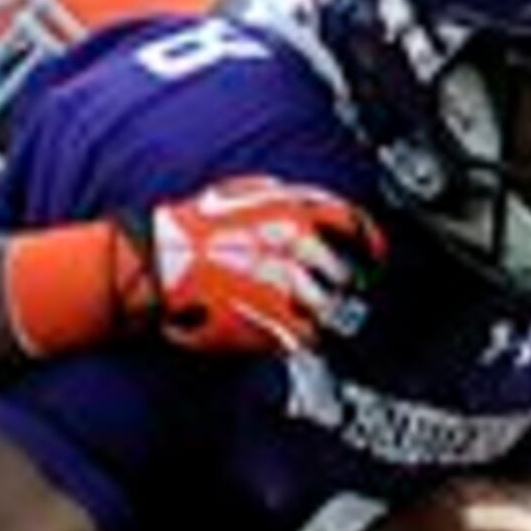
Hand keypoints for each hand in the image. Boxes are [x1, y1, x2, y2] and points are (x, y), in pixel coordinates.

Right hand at [122, 177, 381, 356]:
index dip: (368, 240)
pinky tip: (293, 333)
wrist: (157, 263)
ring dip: (325, 313)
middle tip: (336, 291)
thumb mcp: (243, 193)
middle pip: (344, 272)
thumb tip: (309, 208)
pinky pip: (307, 335)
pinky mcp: (272, 323)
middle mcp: (300, 248)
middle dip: (343, 283)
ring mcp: (288, 287)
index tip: (373, 253)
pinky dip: (305, 336)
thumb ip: (284, 200)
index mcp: (295, 212)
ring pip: (330, 306)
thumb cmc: (191, 229)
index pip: (353, 224)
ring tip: (313, 316)